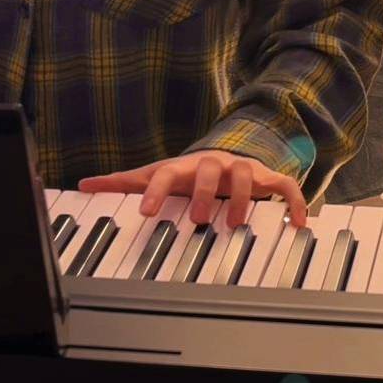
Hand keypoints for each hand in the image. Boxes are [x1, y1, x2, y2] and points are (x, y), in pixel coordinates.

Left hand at [78, 151, 306, 229]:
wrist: (225, 158)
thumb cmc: (186, 174)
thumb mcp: (154, 176)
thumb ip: (123, 183)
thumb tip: (84, 184)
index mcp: (183, 167)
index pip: (165, 173)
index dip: (155, 191)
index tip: (146, 212)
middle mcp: (213, 164)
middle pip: (207, 168)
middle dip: (202, 193)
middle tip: (197, 219)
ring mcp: (241, 169)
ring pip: (245, 173)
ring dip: (241, 198)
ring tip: (235, 223)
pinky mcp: (266, 177)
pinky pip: (285, 185)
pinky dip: (294, 202)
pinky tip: (298, 222)